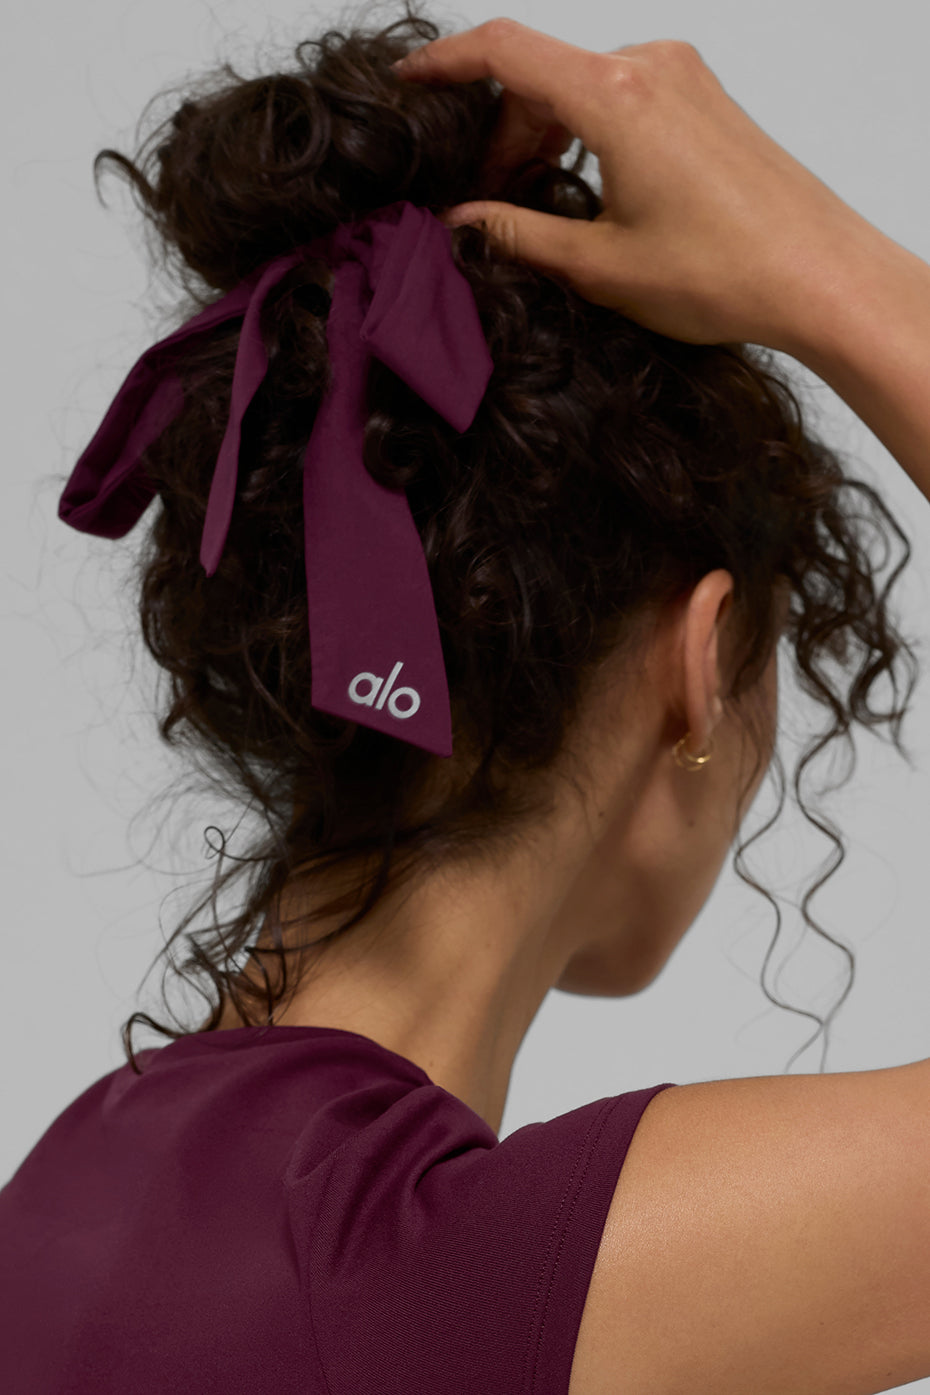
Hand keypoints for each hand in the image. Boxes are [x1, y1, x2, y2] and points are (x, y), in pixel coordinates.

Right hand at [393, 18, 868, 352]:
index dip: (446, 64)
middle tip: (485, 203)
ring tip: (535, 204)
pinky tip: (584, 189)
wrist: (819, 276)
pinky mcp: (703, 98)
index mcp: (616, 97)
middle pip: (541, 75)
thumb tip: (460, 223)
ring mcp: (683, 77)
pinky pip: (621, 95)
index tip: (410, 84)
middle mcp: (650, 67)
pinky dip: (586, 131)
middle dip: (501, 132)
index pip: (506, 51)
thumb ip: (518, 236)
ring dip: (544, 136)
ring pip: (580, 86)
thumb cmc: (724, 272)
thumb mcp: (601, 266)